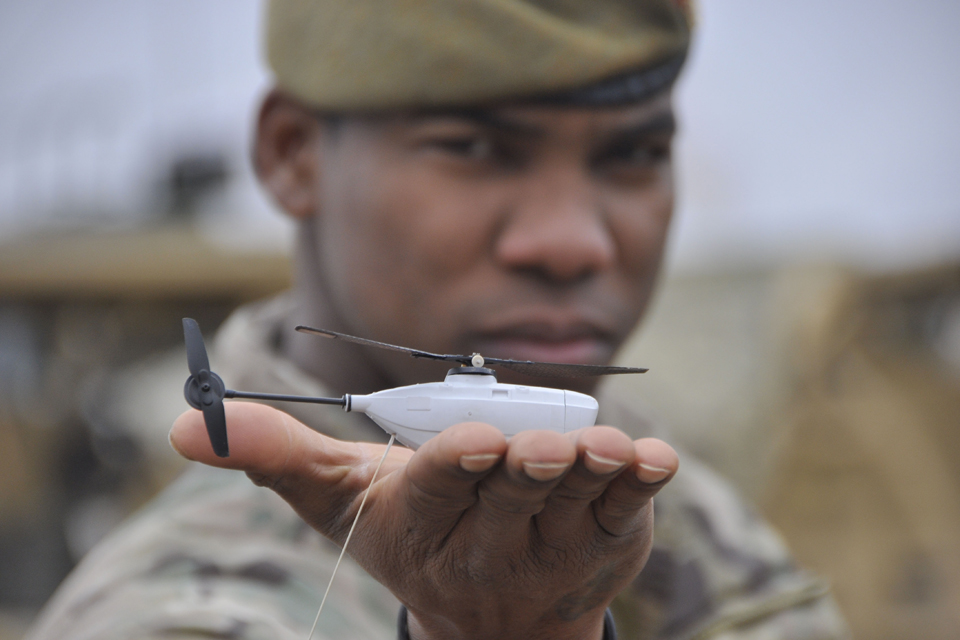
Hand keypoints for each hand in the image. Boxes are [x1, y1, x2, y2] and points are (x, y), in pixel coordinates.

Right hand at [170, 403, 677, 639]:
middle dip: (527, 468)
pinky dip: (643, 484)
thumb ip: (278, 456)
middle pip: (509, 497)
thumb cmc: (416, 531)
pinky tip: (654, 461)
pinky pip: (628, 511)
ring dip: (594, 472)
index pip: (437, 493)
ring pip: (575, 502)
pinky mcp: (607, 539)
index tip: (480, 441)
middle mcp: (487, 547)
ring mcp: (552, 548)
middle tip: (538, 448)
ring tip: (611, 448)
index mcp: (422, 526)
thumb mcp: (343, 497)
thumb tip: (181, 428)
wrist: (496, 619)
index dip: (457, 467)